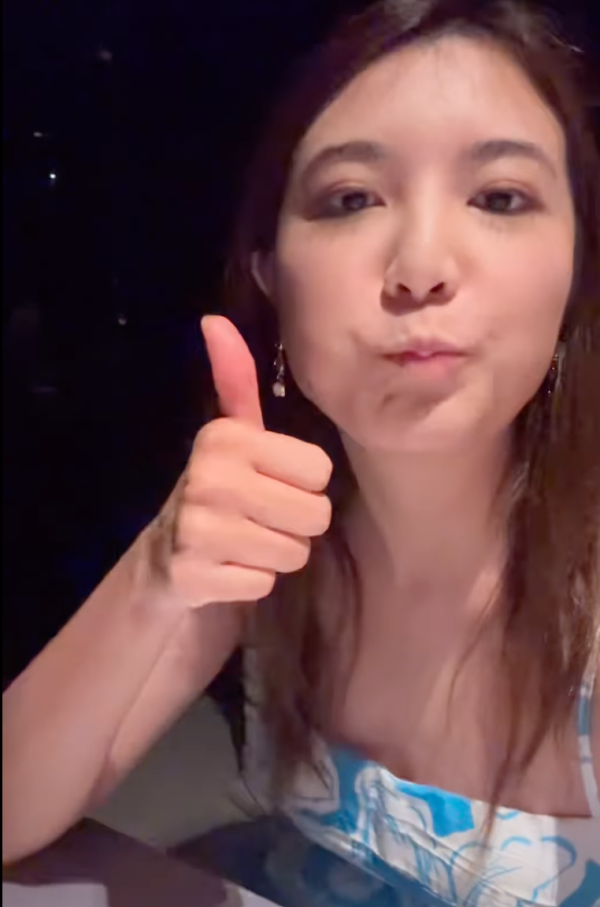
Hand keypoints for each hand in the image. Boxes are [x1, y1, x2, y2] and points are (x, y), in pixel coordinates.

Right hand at [155, 316, 332, 607]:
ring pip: (295, 553)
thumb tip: (213, 319)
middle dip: (295, 523)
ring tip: (244, 541)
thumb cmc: (220, 488)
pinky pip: (265, 584)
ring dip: (276, 554)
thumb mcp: (233, 433)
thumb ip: (235, 379)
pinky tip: (228, 566)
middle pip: (316, 515)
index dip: (302, 483)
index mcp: (227, 437)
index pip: (321, 471)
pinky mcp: (195, 574)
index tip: (269, 483)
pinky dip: (252, 581)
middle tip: (260, 517)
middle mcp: (211, 477)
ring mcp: (199, 528)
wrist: (168, 554)